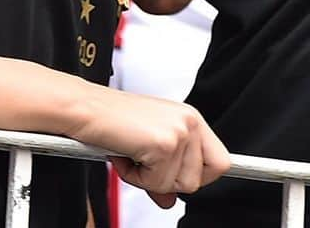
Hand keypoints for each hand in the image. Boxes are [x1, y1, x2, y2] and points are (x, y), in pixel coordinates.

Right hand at [71, 88, 228, 208]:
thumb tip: (170, 200)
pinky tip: (125, 155)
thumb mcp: (147, 146)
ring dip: (148, 179)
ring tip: (132, 155)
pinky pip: (157, 184)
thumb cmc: (113, 120)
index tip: (182, 180)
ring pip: (177, 186)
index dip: (202, 177)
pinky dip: (136, 178)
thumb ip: (165, 172)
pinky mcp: (164, 144)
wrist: (88, 108)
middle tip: (145, 164)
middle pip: (199, 180)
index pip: (220, 161)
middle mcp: (189, 122)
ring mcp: (179, 132)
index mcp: (189, 118)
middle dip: (168, 182)